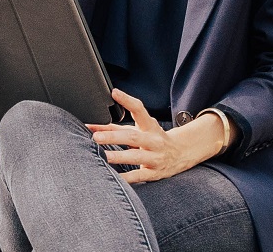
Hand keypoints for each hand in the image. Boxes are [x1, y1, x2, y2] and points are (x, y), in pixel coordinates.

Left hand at [86, 89, 225, 183]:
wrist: (181, 154)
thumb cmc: (154, 139)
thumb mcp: (139, 130)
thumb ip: (115, 128)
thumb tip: (91, 126)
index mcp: (150, 126)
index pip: (139, 110)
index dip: (127, 101)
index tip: (114, 93)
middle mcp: (154, 140)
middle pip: (134, 136)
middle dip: (114, 136)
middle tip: (96, 137)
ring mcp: (155, 157)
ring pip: (136, 156)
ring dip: (119, 156)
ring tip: (103, 156)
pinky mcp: (154, 173)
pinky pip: (139, 176)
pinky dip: (127, 178)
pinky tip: (115, 177)